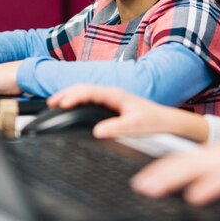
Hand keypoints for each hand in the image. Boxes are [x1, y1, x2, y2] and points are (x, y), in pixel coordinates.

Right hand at [47, 84, 207, 141]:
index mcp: (115, 94)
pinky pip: (88, 99)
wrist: (169, 122)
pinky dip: (75, 101)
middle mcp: (111, 93)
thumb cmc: (155, 122)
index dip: (72, 96)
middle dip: (65, 94)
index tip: (60, 104)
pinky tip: (69, 108)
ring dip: (68, 96)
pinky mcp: (110, 104)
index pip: (88, 91)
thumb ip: (118, 128)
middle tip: (50, 103)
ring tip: (54, 104)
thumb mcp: (137, 126)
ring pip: (84, 92)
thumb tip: (97, 131)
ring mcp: (110, 98)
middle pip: (82, 88)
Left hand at [130, 143, 219, 204]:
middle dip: (158, 175)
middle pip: (181, 163)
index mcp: (208, 156)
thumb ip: (203, 175)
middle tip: (140, 188)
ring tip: (153, 189)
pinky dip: (207, 188)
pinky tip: (193, 197)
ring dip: (172, 179)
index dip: (157, 170)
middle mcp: (215, 156)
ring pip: (196, 168)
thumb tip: (183, 194)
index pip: (177, 161)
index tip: (139, 182)